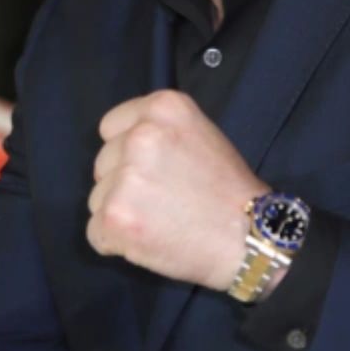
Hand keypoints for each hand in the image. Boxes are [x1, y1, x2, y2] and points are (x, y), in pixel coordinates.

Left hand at [87, 90, 265, 290]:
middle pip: (102, 164)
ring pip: (97, 198)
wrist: (253, 240)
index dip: (127, 152)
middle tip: (165, 200)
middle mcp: (141, 136)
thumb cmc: (228, 191)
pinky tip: (152, 240)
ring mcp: (126, 176)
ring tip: (163, 222)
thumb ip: (159, 131)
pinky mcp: (116, 216)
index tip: (154, 171)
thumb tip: (119, 145)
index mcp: (163, 108)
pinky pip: (96, 233)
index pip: (111, 127)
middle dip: (124, 184)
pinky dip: (117, 242)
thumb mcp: (201, 134)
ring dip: (122, 213)